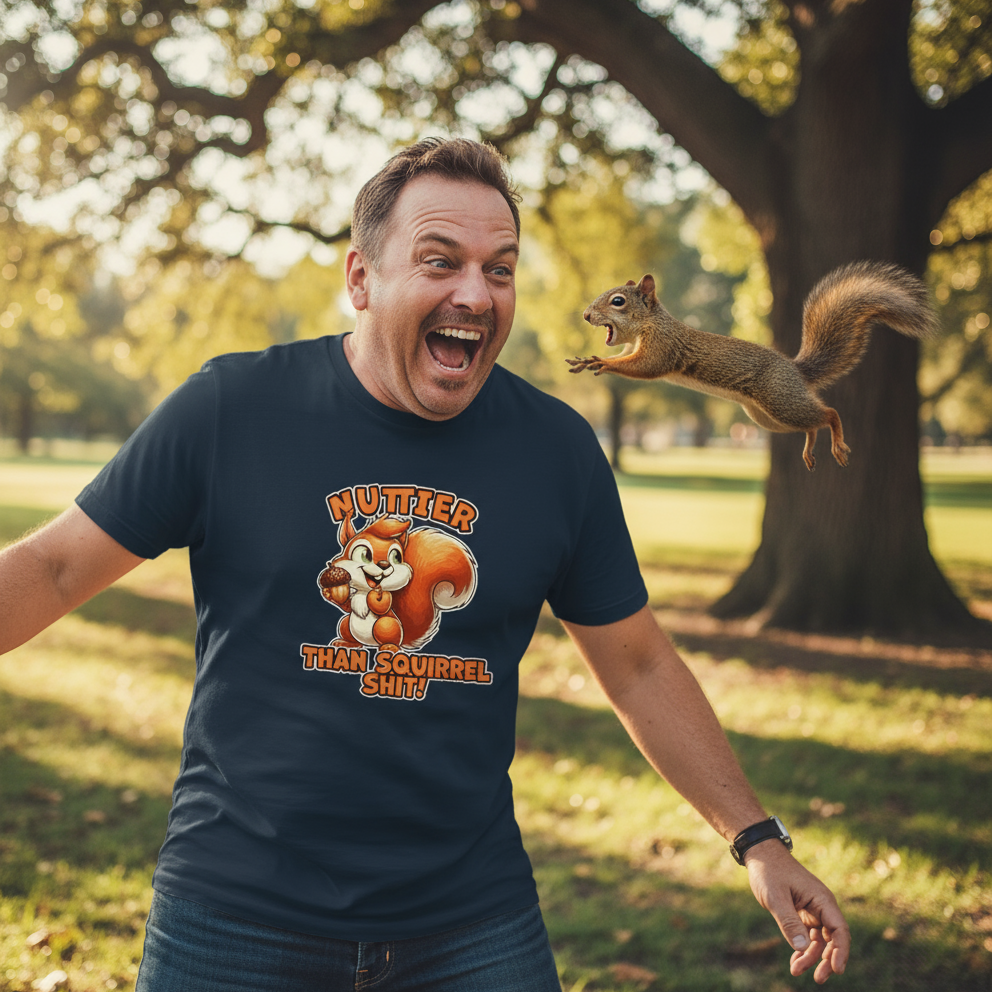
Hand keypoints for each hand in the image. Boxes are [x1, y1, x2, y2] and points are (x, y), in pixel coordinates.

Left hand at [745, 839, 849, 982]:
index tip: (837, 969)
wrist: (760, 854)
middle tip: (817, 979)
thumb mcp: (776, 897)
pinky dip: (803, 948)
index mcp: (821, 899)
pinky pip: (808, 935)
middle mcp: (821, 905)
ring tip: (795, 970)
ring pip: (819, 940)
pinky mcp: (802, 912)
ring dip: (811, 956)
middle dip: (827, 960)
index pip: (839, 929)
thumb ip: (789, 922)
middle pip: (833, 938)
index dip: (841, 951)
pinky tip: (795, 960)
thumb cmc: (769, 871)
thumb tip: (802, 948)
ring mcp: (812, 909)